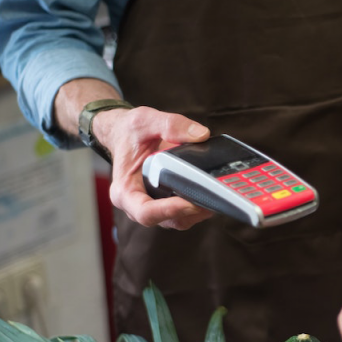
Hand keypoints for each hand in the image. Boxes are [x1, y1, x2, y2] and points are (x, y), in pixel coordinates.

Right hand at [96, 106, 215, 229]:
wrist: (126, 135)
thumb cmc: (130, 132)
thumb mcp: (145, 121)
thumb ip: (171, 125)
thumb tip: (201, 135)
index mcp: (125, 191)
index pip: (145, 212)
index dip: (168, 211)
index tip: (189, 203)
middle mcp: (137, 205)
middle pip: (167, 220)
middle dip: (191, 211)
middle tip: (213, 197)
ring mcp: (154, 207)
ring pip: (179, 220)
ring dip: (199, 211)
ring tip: (216, 194)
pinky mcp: (167, 205)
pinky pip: (185, 214)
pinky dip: (199, 206)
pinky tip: (211, 192)